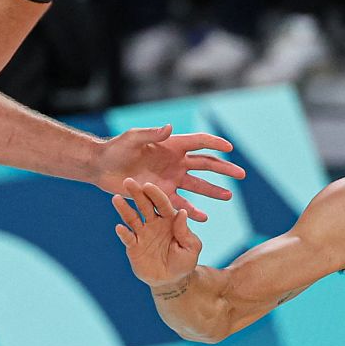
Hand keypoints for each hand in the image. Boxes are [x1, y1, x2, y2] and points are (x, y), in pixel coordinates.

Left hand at [92, 124, 243, 220]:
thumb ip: (151, 134)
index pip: (199, 143)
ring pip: (197, 186)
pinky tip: (204, 218)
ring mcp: (170, 180)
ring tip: (229, 197)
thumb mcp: (132, 138)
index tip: (230, 148)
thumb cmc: (116, 148)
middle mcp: (175, 162)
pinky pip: (180, 205)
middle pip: (205, 165)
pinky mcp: (161, 196)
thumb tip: (170, 128)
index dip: (215, 144)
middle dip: (224, 169)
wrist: (103, 167)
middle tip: (241, 175)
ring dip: (213, 191)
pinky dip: (192, 211)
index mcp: (172, 145)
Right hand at [113, 179, 204, 289]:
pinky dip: (123, 233)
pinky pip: (127, 238)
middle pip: (144, 206)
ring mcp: (142, 234)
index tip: (148, 185)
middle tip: (128, 181)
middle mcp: (154, 223)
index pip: (163, 204)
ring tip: (116, 199)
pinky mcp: (133, 246)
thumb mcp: (192, 247)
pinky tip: (119, 227)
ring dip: (124, 209)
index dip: (156, 195)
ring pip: (132, 218)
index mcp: (170, 220)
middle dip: (137, 194)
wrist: (172, 281)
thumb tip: (181, 213)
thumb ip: (185, 232)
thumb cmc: (185, 262)